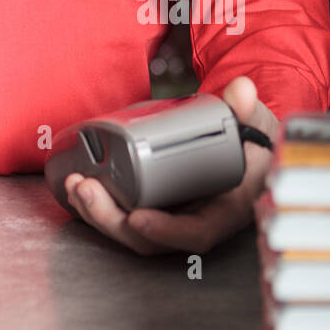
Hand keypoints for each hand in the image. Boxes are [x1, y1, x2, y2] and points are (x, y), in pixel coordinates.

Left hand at [63, 76, 278, 255]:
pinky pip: (123, 213)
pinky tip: (76, 184)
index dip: (166, 231)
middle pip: (150, 238)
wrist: (247, 145)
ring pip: (131, 229)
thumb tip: (240, 91)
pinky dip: (99, 204)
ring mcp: (170, 214)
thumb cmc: (251, 140)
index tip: (138, 218)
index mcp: (224, 210)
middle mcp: (194, 219)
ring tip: (75, 184)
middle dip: (113, 219)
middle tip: (86, 189)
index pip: (195, 233)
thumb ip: (245, 108)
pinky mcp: (152, 202)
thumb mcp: (254, 123)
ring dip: (98, 213)